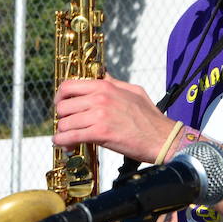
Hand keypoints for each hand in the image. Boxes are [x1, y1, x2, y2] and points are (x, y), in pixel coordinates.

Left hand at [54, 75, 172, 161]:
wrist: (163, 138)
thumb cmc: (150, 117)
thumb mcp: (133, 91)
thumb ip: (113, 83)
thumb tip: (101, 76)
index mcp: (105, 86)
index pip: (68, 86)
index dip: (59, 97)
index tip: (60, 105)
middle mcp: (99, 98)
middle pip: (63, 106)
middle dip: (62, 117)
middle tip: (66, 125)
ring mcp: (99, 115)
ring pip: (65, 123)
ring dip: (62, 133)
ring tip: (66, 139)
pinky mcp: (100, 133)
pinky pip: (71, 137)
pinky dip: (63, 142)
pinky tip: (64, 145)